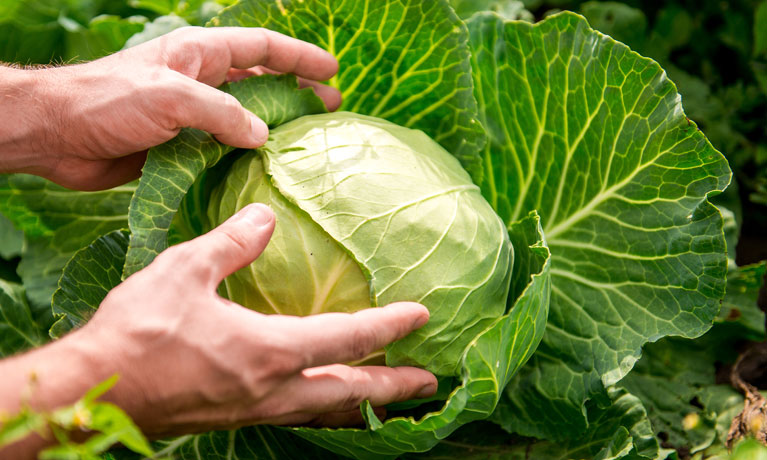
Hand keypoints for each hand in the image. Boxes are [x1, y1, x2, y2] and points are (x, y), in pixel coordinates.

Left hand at [0, 27, 340, 189]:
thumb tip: (261, 135)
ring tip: (306, 140)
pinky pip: (222, 148)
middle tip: (330, 108)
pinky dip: (245, 156)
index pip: (262, 47)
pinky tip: (263, 169)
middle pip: (260, 80)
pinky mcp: (179, 145)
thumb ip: (222, 114)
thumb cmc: (106, 101)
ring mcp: (189, 113)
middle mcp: (199, 80)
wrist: (56, 135)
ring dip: (275, 126)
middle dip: (297, 91)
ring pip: (244, 117)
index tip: (331, 70)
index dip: (299, 56)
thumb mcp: (171, 98)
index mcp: (199, 54)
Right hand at [80, 203, 435, 435]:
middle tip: (431, 381)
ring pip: (324, 411)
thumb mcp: (185, 271)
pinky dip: (323, 407)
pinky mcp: (235, 418)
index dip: (391, 326)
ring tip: (388, 396)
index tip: (422, 315)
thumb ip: (232, 243)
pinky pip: (295, 416)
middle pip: (351, 392)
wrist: (95, 391)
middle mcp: (272, 388)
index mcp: (269, 350)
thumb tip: (264, 217)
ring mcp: (255, 410)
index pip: (349, 338)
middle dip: (395, 387)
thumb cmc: (138, 333)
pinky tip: (321, 396)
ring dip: (363, 402)